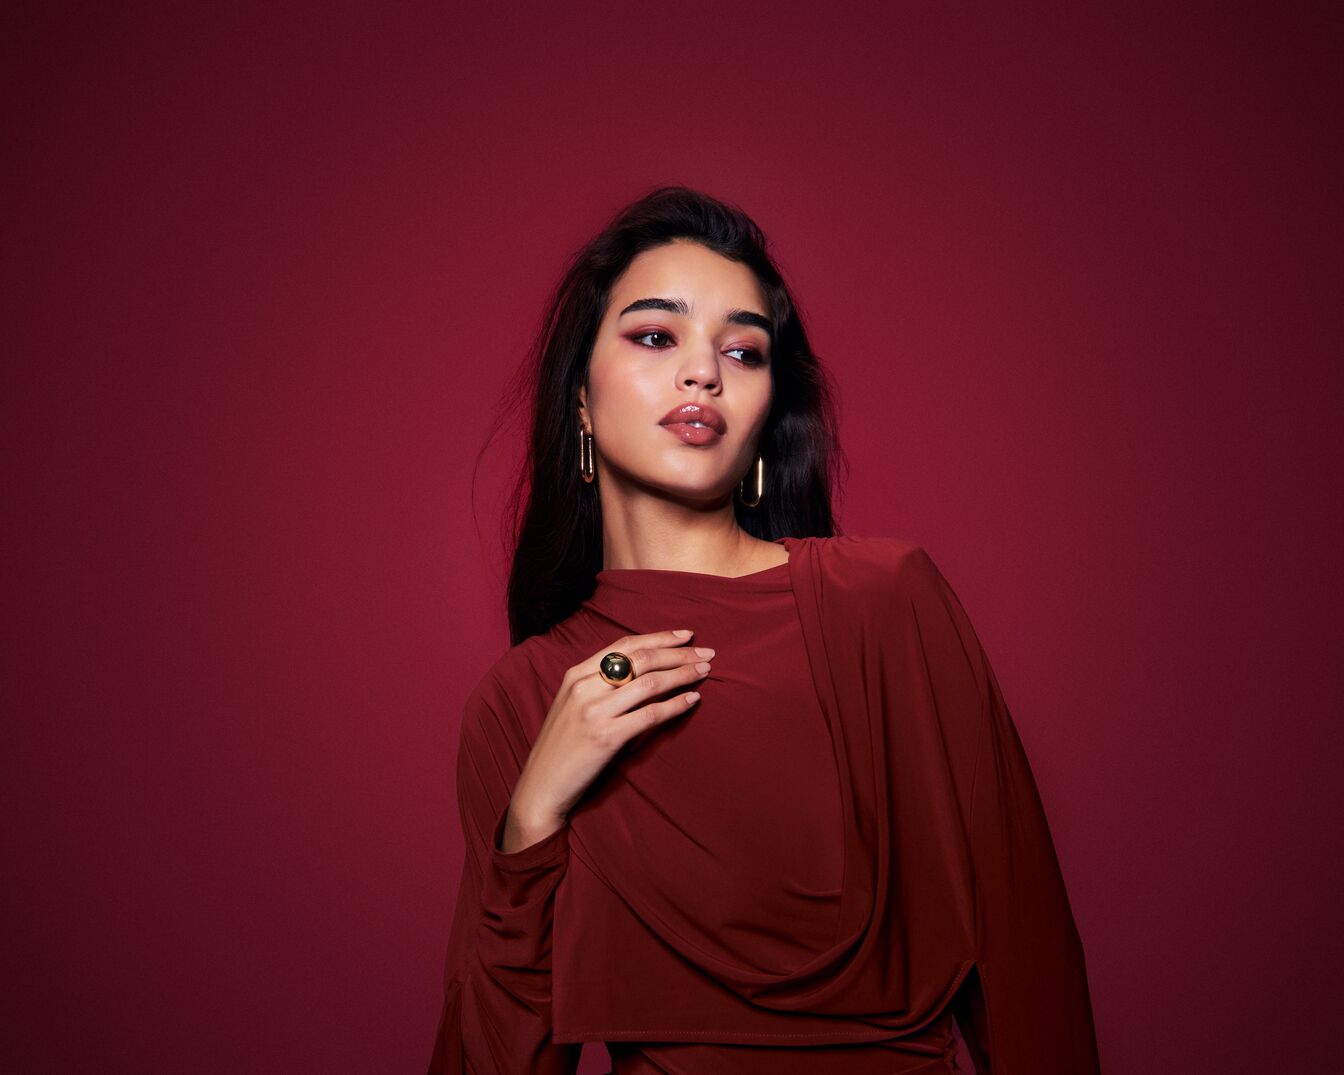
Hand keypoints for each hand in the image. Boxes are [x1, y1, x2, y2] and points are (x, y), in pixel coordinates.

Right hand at [499, 629, 712, 851]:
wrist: (541, 786)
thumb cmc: (563, 746)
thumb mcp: (573, 705)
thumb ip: (600, 684)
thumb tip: (646, 670)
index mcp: (575, 674)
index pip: (624, 645)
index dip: (659, 637)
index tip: (686, 635)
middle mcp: (584, 687)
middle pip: (641, 659)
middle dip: (679, 653)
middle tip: (706, 653)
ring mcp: (594, 712)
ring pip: (649, 683)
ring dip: (682, 675)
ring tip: (705, 672)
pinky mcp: (605, 737)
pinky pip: (649, 715)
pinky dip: (675, 705)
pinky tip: (692, 700)